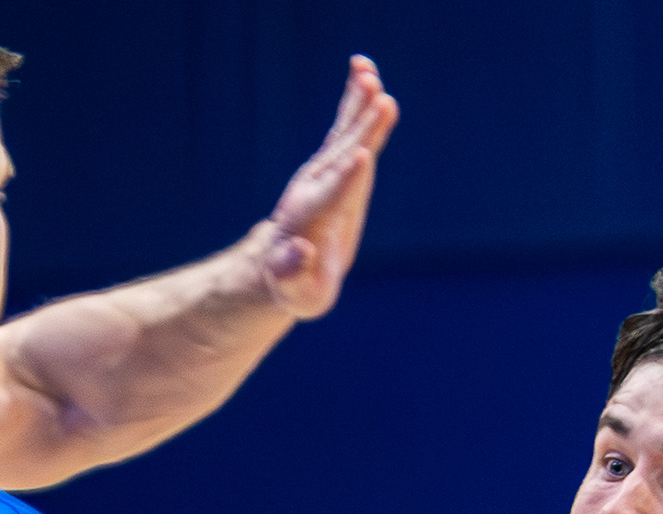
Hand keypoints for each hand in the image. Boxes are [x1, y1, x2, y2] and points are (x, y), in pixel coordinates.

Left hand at [243, 56, 397, 319]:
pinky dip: (356, 99)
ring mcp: (324, 172)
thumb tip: (299, 253)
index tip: (363, 156)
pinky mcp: (334, 163)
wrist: (283, 266)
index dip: (347, 180)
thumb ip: (294, 276)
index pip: (332, 197)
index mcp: (312, 221)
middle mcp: (315, 189)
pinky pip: (345, 126)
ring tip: (370, 76)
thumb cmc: (297, 288)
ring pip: (343, 135)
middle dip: (362, 130)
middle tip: (380, 99)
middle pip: (342, 157)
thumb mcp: (298, 294)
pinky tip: (366, 70)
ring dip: (358, 105)